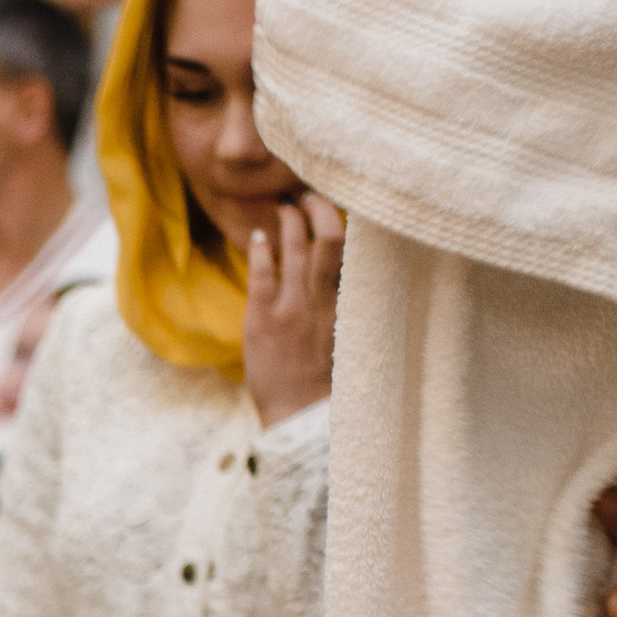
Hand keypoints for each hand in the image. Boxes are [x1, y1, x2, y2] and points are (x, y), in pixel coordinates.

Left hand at [242, 195, 343, 426]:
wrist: (301, 420)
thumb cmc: (330, 387)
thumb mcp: (354, 343)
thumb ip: (353, 308)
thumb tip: (354, 278)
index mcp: (352, 307)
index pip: (357, 252)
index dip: (349, 224)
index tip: (343, 208)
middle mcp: (326, 301)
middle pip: (330, 237)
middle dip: (319, 208)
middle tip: (309, 195)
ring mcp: (293, 308)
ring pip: (296, 248)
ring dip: (290, 221)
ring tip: (285, 207)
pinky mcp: (262, 319)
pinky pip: (262, 271)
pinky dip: (261, 248)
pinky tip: (259, 236)